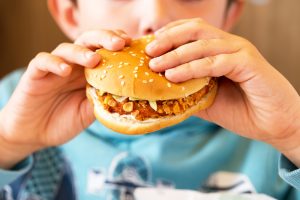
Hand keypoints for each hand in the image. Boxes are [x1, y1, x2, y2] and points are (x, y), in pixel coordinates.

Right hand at [0, 29, 130, 168]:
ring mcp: (54, 68)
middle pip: (88, 41)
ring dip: (81, 52)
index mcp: (88, 71)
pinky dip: (54, 63)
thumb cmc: (64, 120)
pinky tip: (65, 70)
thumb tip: (129, 95)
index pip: (103, 49)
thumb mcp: (90, 112)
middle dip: (104, 39)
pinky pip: (42, 61)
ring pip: (66, 49)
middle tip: (119, 43)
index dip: (117, 43)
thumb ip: (103, 100)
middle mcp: (73, 65)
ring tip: (94, 60)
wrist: (35, 133)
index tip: (132, 44)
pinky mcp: (35, 74)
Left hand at [146, 18, 299, 164]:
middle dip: (168, 39)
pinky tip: (174, 76)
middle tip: (148, 52)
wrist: (274, 125)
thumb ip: (187, 91)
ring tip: (155, 66)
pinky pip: (215, 62)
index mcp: (220, 48)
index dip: (169, 34)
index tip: (148, 47)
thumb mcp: (207, 99)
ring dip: (175, 54)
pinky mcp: (248, 63)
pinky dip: (192, 68)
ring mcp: (240, 51)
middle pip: (194, 29)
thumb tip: (159, 92)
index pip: (191, 30)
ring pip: (202, 43)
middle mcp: (230, 44)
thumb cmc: (242, 110)